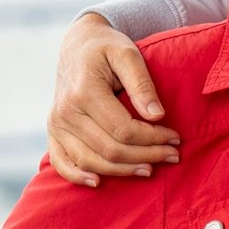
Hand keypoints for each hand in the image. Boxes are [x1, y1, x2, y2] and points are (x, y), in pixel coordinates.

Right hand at [47, 13, 181, 185]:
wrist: (78, 46)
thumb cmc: (107, 47)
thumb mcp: (128, 54)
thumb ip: (142, 84)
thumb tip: (157, 116)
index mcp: (85, 92)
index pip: (124, 129)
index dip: (153, 139)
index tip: (175, 138)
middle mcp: (66, 111)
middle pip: (110, 149)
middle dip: (146, 156)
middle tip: (173, 155)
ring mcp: (57, 124)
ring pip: (92, 161)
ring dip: (123, 170)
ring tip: (150, 169)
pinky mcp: (53, 132)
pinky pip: (62, 162)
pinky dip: (78, 177)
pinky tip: (99, 182)